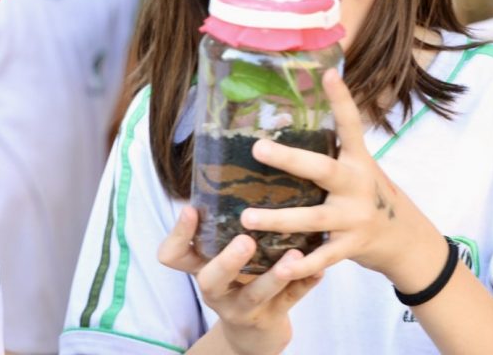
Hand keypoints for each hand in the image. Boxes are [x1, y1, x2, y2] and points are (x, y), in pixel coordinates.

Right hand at [158, 206, 322, 354]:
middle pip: (210, 280)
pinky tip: (319, 270)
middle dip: (228, 262)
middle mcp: (216, 289)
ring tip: (293, 255)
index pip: (173, 255)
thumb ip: (222, 221)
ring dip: (275, 276)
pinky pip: (290, 302)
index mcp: (200, 267)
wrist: (253, 329)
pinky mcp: (271, 317)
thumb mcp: (220, 253)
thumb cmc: (237, 275)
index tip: (190, 208)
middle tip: (246, 240)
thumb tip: (236, 162)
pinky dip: (305, 285)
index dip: (178, 234)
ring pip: (256, 294)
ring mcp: (243, 307)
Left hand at [238, 69, 445, 288]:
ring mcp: (356, 217)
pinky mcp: (352, 246)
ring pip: (313, 217)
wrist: (404, 239)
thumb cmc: (366, 194)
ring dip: (279, 219)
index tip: (328, 72)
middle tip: (257, 149)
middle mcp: (358, 185)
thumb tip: (290, 113)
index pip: (350, 124)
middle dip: (289, 160)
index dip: (341, 98)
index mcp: (358, 160)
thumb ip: (331, 150)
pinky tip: (278, 266)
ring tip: (247, 217)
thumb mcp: (358, 167)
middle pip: (323, 169)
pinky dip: (300, 264)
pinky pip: (322, 256)